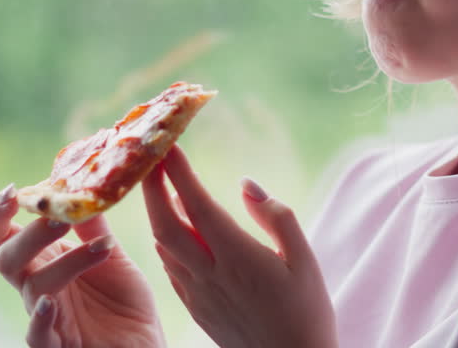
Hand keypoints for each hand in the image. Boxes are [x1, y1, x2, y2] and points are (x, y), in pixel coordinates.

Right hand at [0, 185, 165, 347]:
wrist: (144, 345)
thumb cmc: (122, 301)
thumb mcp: (109, 252)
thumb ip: (92, 222)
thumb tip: (83, 178)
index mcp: (41, 259)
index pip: (1, 235)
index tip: (13, 190)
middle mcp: (35, 285)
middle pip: (7, 257)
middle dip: (30, 234)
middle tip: (60, 217)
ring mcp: (44, 316)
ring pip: (33, 287)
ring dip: (66, 263)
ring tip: (103, 246)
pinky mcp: (56, 345)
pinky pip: (36, 335)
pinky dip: (39, 318)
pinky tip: (49, 303)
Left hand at [143, 146, 336, 347]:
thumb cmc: (307, 313)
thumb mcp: (305, 260)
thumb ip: (277, 218)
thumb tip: (246, 184)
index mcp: (237, 258)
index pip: (197, 205)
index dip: (178, 172)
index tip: (168, 144)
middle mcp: (210, 275)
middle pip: (165, 224)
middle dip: (152, 188)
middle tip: (150, 157)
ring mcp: (198, 295)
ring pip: (163, 246)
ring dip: (156, 212)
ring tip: (159, 185)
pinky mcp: (196, 309)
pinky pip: (170, 267)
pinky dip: (165, 240)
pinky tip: (173, 229)